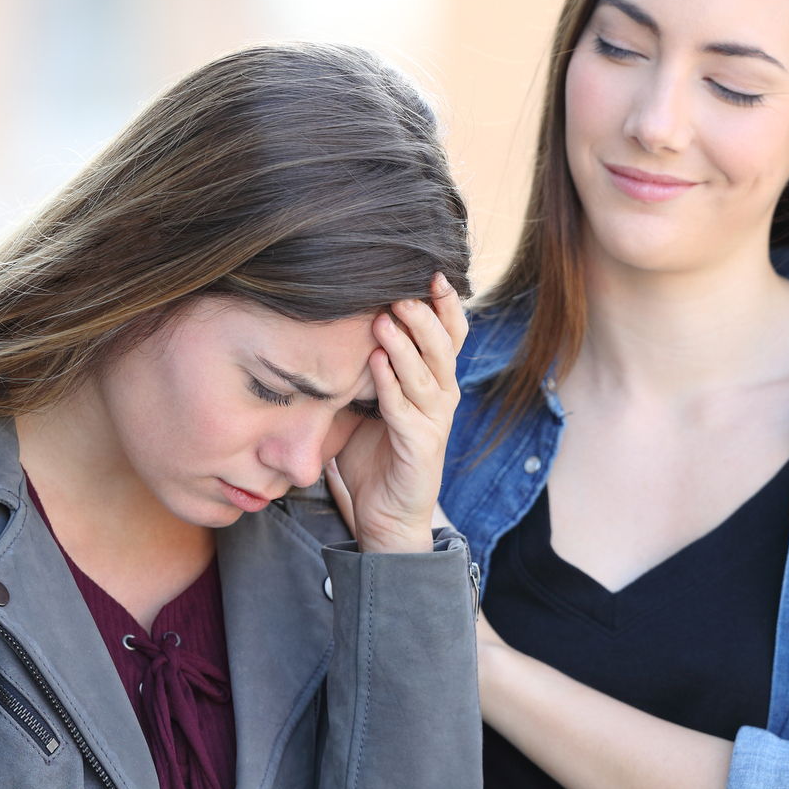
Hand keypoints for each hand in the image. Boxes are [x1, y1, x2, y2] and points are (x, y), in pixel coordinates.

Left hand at [323, 274, 467, 554]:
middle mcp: (442, 397)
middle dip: (424, 316)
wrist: (386, 515)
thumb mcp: (371, 401)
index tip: (432, 272)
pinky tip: (375, 363)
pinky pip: (404, 410)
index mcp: (435, 381)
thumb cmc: (376, 454)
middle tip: (403, 290)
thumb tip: (338, 323)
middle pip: (443, 347)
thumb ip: (367, 367)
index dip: (445, 304)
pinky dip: (389, 385)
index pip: (451, 334)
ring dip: (405, 345)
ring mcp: (434, 423)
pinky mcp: (420, 447)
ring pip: (426, 374)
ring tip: (386, 319)